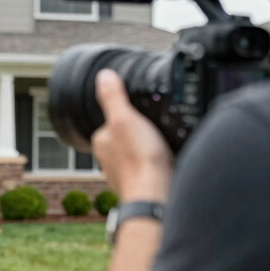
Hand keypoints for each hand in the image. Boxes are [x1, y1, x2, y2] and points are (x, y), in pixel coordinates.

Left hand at [91, 69, 173, 202]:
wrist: (155, 195)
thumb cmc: (139, 159)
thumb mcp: (125, 118)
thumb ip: (113, 97)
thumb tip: (104, 75)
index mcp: (102, 140)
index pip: (116, 118)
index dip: (134, 114)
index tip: (148, 116)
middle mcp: (108, 159)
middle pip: (129, 135)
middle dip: (144, 133)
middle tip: (158, 134)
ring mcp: (123, 174)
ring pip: (139, 153)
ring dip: (151, 150)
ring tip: (163, 149)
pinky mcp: (139, 185)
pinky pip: (149, 168)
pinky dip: (157, 164)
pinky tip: (167, 163)